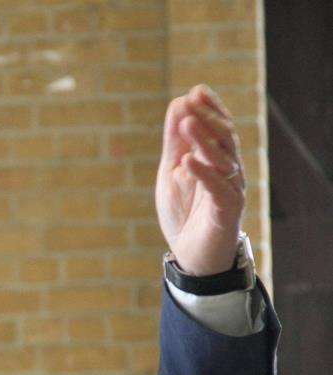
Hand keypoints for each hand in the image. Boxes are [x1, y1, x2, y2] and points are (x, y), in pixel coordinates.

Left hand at [155, 84, 245, 275]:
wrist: (192, 256)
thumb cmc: (184, 212)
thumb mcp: (171, 171)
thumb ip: (174, 142)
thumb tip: (178, 103)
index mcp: (216, 159)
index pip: (219, 128)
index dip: (211, 109)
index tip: (196, 91)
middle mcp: (228, 171)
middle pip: (225, 139)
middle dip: (209, 118)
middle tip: (193, 100)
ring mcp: (230, 190)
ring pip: (224, 160)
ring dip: (205, 140)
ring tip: (189, 123)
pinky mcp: (226, 212)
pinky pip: (218, 189)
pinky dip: (204, 174)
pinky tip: (189, 161)